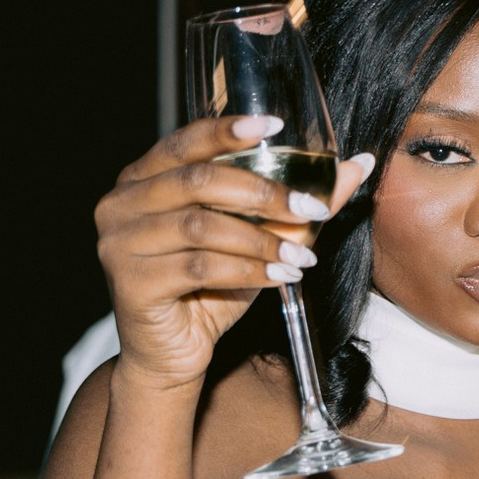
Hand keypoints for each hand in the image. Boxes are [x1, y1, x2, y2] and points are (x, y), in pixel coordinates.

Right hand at [94, 114, 373, 390]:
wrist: (172, 353)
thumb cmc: (210, 287)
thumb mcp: (257, 235)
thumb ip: (298, 199)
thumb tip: (358, 165)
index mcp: (143, 179)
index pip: (185, 142)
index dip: (227, 131)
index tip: (274, 125)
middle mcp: (122, 204)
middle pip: (198, 182)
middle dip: (263, 193)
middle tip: (311, 208)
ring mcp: (120, 243)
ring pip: (202, 227)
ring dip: (262, 239)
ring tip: (302, 255)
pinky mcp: (131, 283)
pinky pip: (200, 268)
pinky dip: (249, 269)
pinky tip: (280, 275)